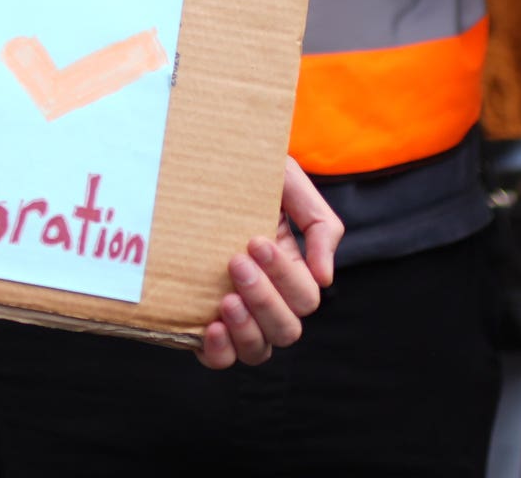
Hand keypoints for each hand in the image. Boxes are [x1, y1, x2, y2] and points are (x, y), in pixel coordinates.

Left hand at [196, 158, 342, 367]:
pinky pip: (218, 359)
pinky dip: (219, 352)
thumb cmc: (244, 172)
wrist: (195, 161)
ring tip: (225, 300)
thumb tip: (325, 277)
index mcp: (289, 269)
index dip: (285, 276)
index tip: (255, 240)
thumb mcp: (289, 184)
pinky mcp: (200, 322)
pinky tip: (209, 326)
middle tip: (236, 262)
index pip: (305, 296)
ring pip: (258, 351)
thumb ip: (320, 225)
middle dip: (265, 299)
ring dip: (247, 329)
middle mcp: (266, 298)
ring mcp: (235, 314)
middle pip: (287, 330)